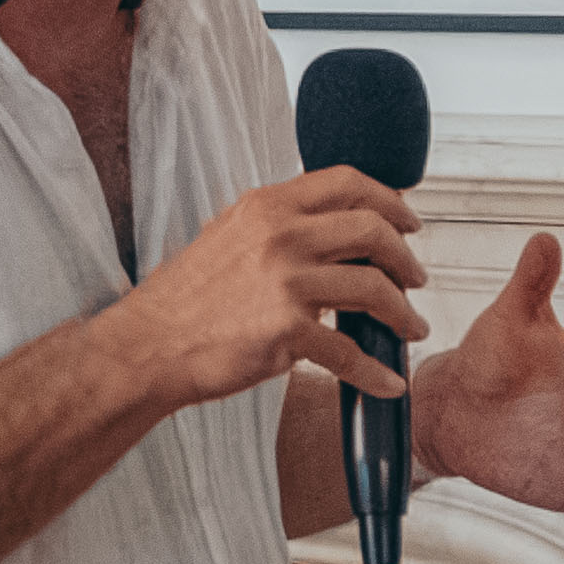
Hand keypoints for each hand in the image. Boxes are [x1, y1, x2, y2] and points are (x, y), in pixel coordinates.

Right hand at [101, 166, 423, 409]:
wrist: (148, 345)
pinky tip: (387, 381)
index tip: (407, 222)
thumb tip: (326, 227)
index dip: (389, 200)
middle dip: (406, 257)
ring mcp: (285, 282)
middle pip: (373, 231)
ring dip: (403, 312)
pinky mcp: (286, 331)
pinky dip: (377, 371)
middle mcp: (280, 235)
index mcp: (267, 206)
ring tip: (410, 326)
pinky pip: (351, 353)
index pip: (347, 182)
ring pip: (374, 289)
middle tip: (416, 278)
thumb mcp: (228, 235)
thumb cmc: (186, 299)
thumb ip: (276, 225)